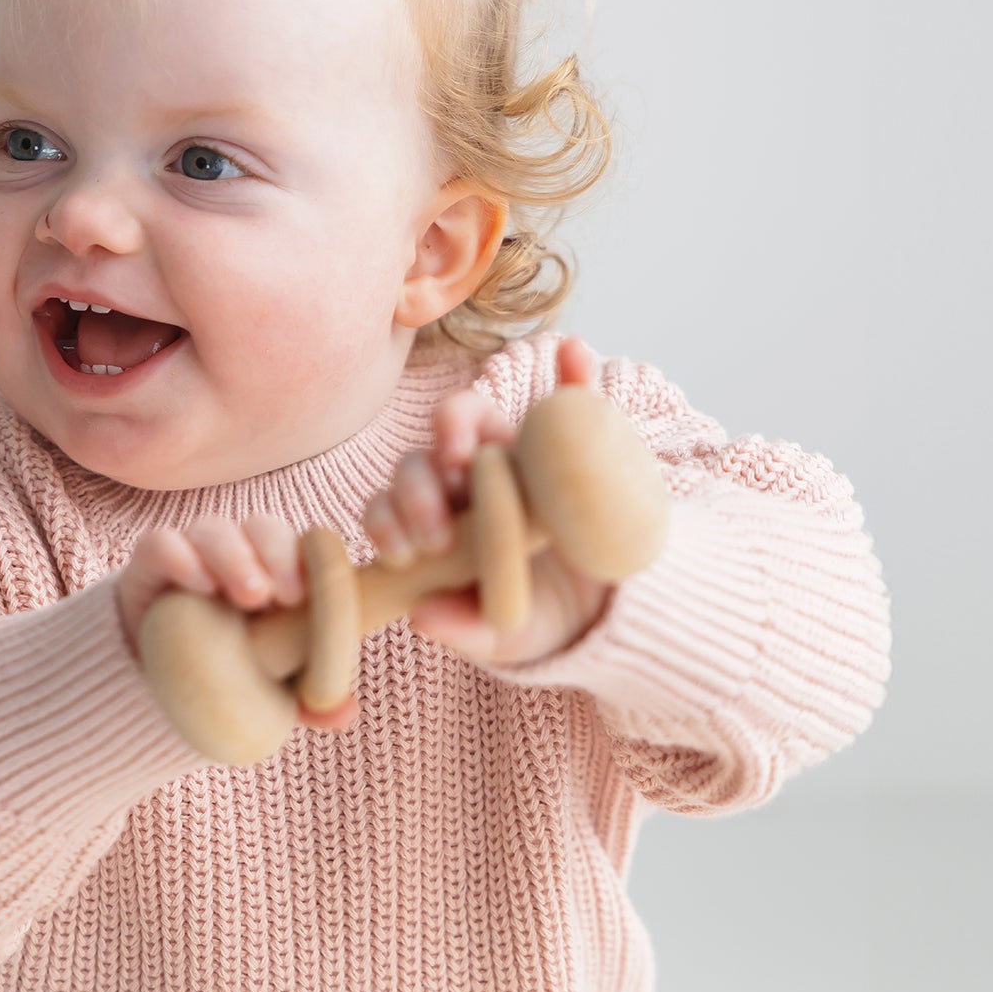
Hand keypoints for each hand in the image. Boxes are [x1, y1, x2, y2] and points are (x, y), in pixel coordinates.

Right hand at [117, 513, 359, 731]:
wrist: (154, 679)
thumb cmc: (228, 673)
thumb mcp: (270, 693)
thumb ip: (308, 702)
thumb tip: (345, 714)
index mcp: (277, 572)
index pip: (301, 545)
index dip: (309, 560)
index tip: (305, 596)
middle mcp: (239, 552)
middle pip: (262, 528)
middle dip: (276, 555)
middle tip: (282, 596)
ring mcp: (193, 552)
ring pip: (214, 529)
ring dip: (235, 556)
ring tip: (247, 596)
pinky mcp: (150, 563)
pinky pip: (161, 543)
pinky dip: (180, 556)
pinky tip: (196, 583)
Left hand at [361, 336, 616, 669]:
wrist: (604, 615)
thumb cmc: (537, 619)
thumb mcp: (502, 635)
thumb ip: (463, 630)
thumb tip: (420, 619)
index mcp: (441, 523)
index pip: (395, 504)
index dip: (388, 518)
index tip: (402, 553)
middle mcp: (468, 480)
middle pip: (421, 459)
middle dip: (416, 488)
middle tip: (436, 528)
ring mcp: (515, 456)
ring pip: (469, 417)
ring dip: (457, 426)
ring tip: (467, 456)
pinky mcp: (567, 444)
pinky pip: (570, 398)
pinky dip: (573, 375)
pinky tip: (575, 356)